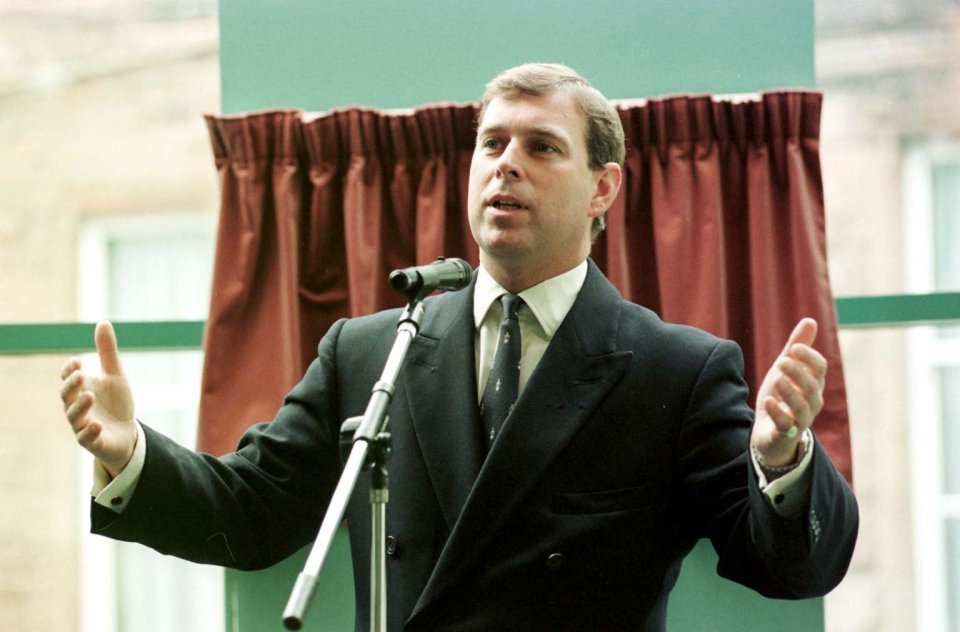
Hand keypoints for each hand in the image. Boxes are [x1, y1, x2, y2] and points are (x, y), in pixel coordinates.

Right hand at [59, 321, 136, 477]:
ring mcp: (83, 425)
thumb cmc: (116, 402)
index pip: (68, 378)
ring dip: (80, 407)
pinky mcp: (93, 441)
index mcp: (81, 389)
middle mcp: (77, 407)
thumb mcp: (115, 374)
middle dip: (71, 386)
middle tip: (81, 375)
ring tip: (90, 396)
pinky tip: (98, 424)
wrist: (127, 432)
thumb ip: (107, 351)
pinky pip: (86, 439)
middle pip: (67, 396)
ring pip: (74, 417)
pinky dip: (90, 432)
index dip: (70, 370)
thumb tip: (103, 322)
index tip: (78, 361)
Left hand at [750, 318, 826, 466]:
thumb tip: (810, 320)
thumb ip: (796, 347)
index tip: (795, 347)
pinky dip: (777, 413)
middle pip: (812, 386)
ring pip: (802, 407)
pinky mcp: (785, 433)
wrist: (770, 430)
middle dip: (798, 373)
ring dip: (790, 392)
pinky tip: (768, 401)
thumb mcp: (785, 369)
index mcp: (813, 383)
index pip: (820, 368)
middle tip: (782, 361)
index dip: (809, 357)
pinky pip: (786, 425)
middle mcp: (811, 402)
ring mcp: (800, 419)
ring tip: (776, 378)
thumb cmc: (781, 395)